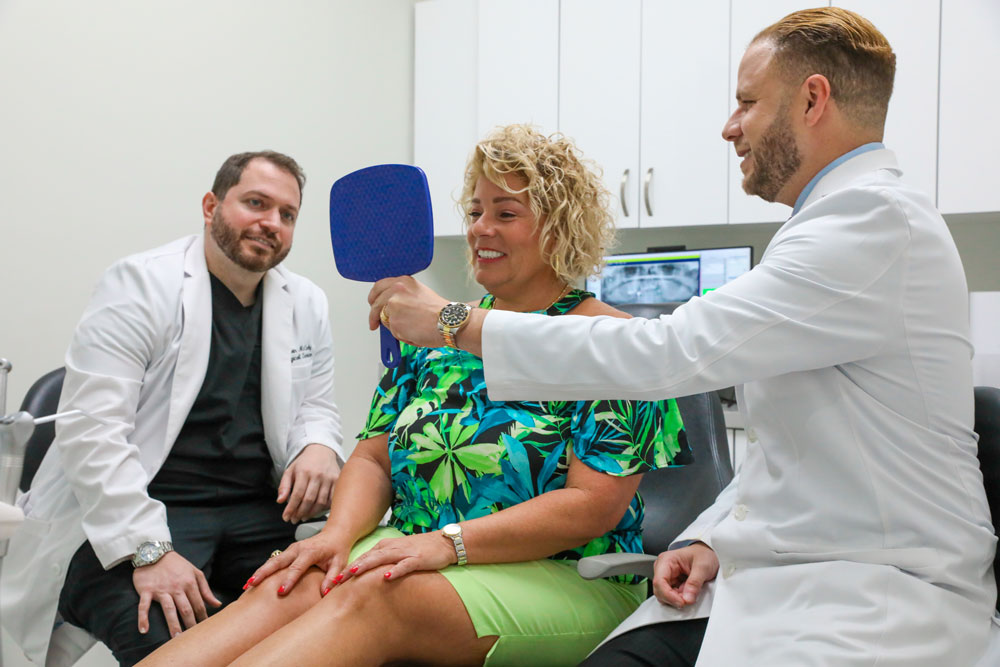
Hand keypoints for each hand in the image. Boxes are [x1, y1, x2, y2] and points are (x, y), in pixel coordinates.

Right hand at [133, 551, 221, 636]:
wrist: (155, 552)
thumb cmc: (177, 564)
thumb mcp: (195, 573)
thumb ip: (205, 589)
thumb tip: (217, 604)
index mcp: (190, 583)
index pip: (198, 604)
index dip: (202, 617)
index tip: (204, 628)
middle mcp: (177, 587)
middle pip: (186, 609)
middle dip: (190, 624)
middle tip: (192, 638)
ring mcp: (161, 589)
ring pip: (169, 609)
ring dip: (173, 624)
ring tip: (176, 638)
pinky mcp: (147, 590)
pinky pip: (144, 606)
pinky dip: (143, 617)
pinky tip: (144, 630)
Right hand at [245, 530, 349, 595]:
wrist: (334, 535)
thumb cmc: (338, 550)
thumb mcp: (340, 562)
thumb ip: (333, 577)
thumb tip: (325, 592)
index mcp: (310, 551)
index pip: (298, 567)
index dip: (289, 579)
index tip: (281, 592)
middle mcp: (297, 549)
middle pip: (277, 561)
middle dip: (264, 573)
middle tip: (252, 585)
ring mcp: (291, 549)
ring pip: (272, 561)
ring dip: (260, 572)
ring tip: (247, 586)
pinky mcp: (287, 552)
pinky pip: (273, 562)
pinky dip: (263, 571)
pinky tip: (254, 582)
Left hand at [277, 443, 340, 522]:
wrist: (322, 451)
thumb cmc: (305, 462)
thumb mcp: (290, 471)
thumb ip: (284, 486)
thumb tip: (280, 501)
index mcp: (304, 472)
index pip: (297, 494)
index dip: (291, 508)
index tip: (286, 517)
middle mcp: (317, 475)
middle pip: (309, 500)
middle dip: (300, 513)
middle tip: (294, 519)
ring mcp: (329, 478)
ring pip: (320, 502)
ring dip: (311, 513)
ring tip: (304, 516)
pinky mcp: (337, 481)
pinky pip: (331, 499)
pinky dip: (324, 508)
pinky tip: (317, 510)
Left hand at [335, 531, 455, 584]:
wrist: (444, 543)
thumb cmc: (421, 550)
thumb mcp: (398, 554)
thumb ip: (383, 561)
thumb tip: (367, 575)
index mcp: (386, 547)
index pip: (363, 558)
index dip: (347, 569)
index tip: (333, 581)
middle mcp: (392, 548)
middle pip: (367, 558)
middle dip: (350, 569)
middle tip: (335, 581)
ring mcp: (404, 553)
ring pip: (381, 559)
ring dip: (366, 566)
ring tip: (353, 574)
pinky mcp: (417, 559)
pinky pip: (404, 565)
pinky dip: (395, 570)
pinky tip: (387, 577)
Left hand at [368, 276, 448, 348]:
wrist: (449, 321)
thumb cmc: (440, 312)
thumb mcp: (419, 293)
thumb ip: (403, 296)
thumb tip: (392, 306)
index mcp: (403, 281)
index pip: (379, 287)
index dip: (374, 298)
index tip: (373, 304)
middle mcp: (396, 290)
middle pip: (375, 303)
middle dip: (373, 315)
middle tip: (374, 322)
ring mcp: (393, 306)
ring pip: (384, 319)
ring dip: (393, 326)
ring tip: (412, 328)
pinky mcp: (394, 322)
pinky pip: (392, 332)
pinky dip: (401, 335)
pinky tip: (414, 332)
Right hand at [651, 542, 718, 607]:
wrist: (706, 553)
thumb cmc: (703, 554)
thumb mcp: (703, 567)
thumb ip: (695, 583)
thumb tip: (687, 598)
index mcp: (666, 560)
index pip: (659, 581)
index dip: (669, 595)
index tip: (682, 603)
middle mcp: (662, 569)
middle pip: (659, 591)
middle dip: (674, 599)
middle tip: (689, 600)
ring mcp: (666, 577)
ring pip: (664, 596)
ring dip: (677, 599)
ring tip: (690, 594)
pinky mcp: (671, 584)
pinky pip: (671, 596)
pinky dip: (679, 599)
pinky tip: (688, 594)